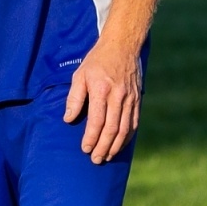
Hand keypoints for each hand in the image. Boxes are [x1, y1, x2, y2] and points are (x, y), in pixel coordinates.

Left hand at [64, 42, 141, 163]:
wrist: (122, 46)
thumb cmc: (97, 61)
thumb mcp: (80, 75)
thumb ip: (74, 98)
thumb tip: (68, 119)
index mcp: (101, 90)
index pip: (97, 121)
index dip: (91, 138)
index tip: (84, 149)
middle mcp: (118, 96)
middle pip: (112, 129)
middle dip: (103, 147)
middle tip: (95, 159)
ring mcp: (130, 99)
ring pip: (125, 129)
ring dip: (116, 146)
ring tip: (107, 156)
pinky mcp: (138, 100)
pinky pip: (134, 123)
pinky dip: (128, 137)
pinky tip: (120, 145)